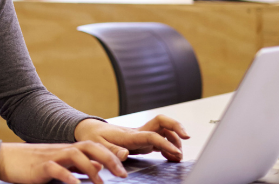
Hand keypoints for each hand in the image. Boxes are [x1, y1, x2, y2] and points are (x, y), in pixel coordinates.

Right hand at [0, 141, 125, 183]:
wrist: (7, 159)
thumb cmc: (32, 163)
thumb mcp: (59, 164)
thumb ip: (78, 165)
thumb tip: (99, 166)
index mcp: (68, 150)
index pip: (94, 147)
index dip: (111, 156)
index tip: (123, 171)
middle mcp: (62, 150)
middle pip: (89, 146)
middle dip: (108, 159)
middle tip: (122, 174)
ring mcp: (51, 157)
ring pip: (75, 154)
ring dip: (91, 168)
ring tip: (101, 183)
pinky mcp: (40, 166)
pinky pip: (56, 169)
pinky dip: (68, 177)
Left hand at [74, 116, 188, 162]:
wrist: (90, 130)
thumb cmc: (93, 137)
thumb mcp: (98, 146)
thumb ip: (111, 151)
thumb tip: (125, 154)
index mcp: (129, 135)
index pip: (151, 135)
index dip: (165, 143)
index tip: (176, 152)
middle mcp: (138, 132)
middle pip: (162, 122)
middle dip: (176, 127)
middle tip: (187, 137)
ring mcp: (141, 135)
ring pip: (164, 131)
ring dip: (174, 140)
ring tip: (178, 156)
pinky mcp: (142, 139)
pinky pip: (160, 139)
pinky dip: (169, 146)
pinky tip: (172, 156)